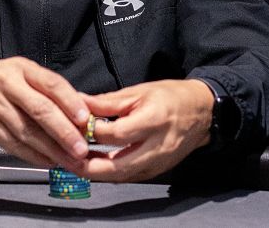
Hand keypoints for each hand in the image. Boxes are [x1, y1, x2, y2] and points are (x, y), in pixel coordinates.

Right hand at [0, 57, 90, 170]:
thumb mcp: (15, 75)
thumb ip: (44, 89)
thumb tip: (81, 107)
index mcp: (21, 68)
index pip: (51, 83)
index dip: (70, 101)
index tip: (85, 119)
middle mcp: (8, 84)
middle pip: (41, 109)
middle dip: (64, 131)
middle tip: (81, 148)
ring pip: (28, 130)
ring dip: (52, 149)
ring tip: (69, 161)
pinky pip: (13, 144)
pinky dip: (33, 155)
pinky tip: (47, 162)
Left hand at [78, 79, 213, 181]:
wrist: (202, 112)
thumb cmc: (170, 96)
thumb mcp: (139, 91)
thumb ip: (108, 102)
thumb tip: (79, 103)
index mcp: (153, 121)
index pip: (116, 134)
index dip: (92, 132)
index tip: (73, 126)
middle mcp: (157, 146)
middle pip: (118, 166)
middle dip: (89, 166)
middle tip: (65, 159)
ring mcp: (159, 163)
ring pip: (122, 176)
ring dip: (97, 173)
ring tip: (75, 163)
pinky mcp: (158, 171)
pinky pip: (130, 176)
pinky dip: (111, 173)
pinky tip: (95, 166)